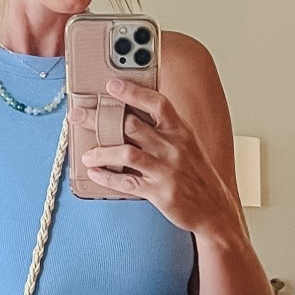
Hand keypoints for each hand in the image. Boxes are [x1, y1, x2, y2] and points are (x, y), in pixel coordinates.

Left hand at [77, 80, 236, 234]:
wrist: (215, 209)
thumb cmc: (198, 176)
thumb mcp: (188, 145)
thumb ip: (165, 130)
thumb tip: (133, 116)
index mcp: (181, 131)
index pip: (157, 103)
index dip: (133, 92)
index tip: (111, 84)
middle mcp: (173, 147)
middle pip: (131, 125)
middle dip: (100, 118)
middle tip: (78, 115)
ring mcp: (166, 170)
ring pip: (126, 153)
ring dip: (101, 152)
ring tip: (87, 154)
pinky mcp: (160, 193)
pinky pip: (127, 183)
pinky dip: (107, 177)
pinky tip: (95, 173)